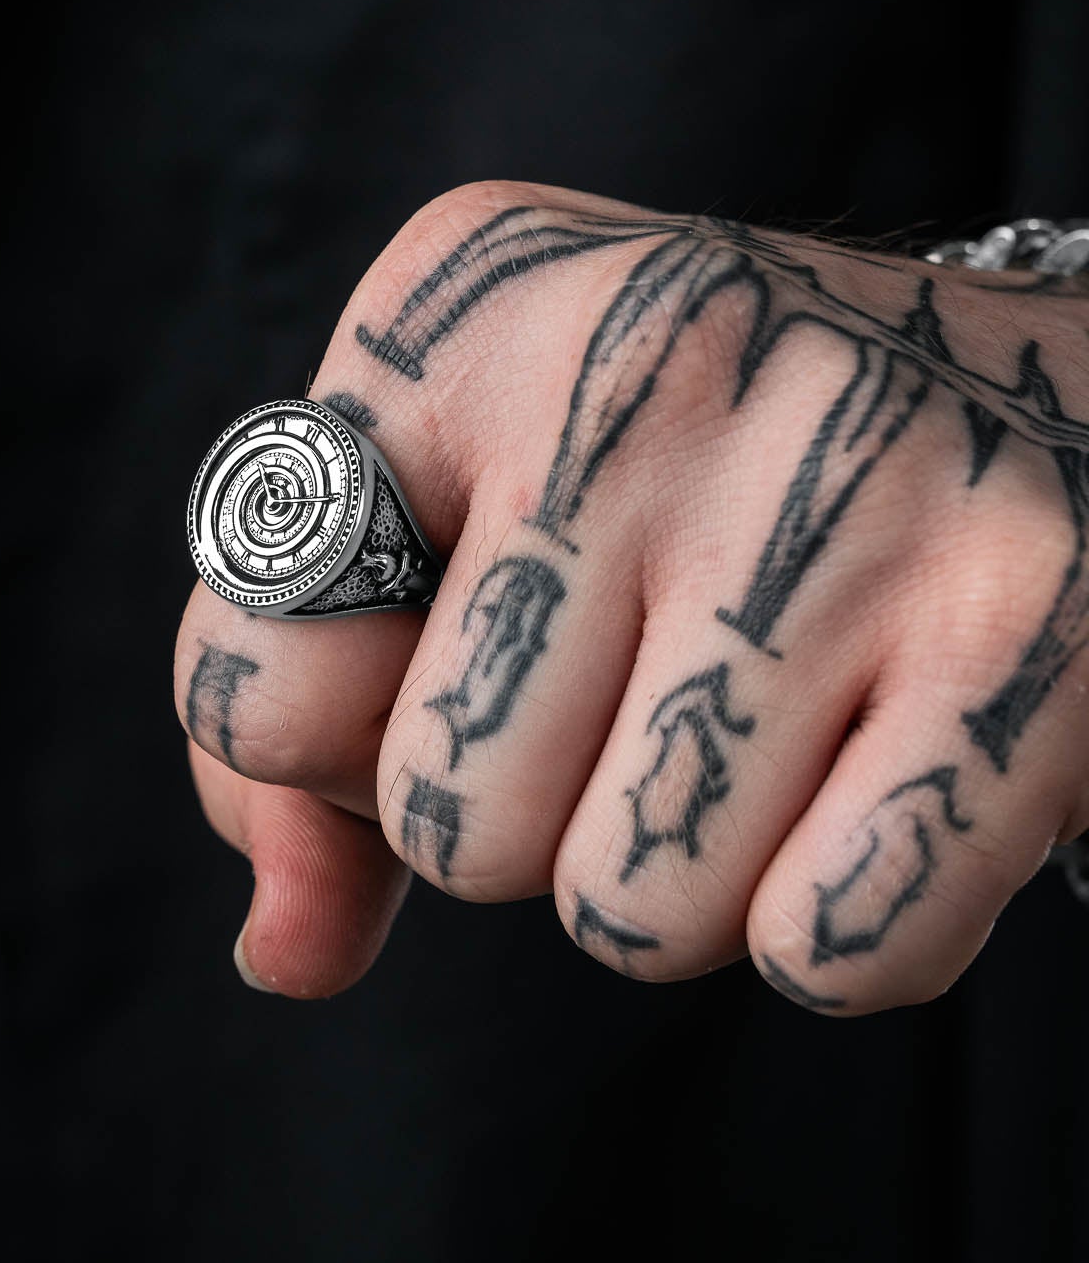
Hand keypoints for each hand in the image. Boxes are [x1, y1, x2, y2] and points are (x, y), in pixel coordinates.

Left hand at [175, 183, 1088, 1009]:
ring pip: (631, 912)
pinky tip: (891, 769)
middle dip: (537, 820)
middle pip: (452, 825)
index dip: (346, 742)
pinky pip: (826, 951)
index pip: (253, 677)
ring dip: (688, 873)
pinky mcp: (1023, 621)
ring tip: (778, 717)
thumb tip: (286, 953)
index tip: (460, 659)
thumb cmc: (689, 490)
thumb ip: (314, 740)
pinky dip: (845, 923)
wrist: (1042, 402)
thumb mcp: (457, 531)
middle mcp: (644, 355)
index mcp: (459, 309)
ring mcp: (841, 486)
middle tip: (654, 686)